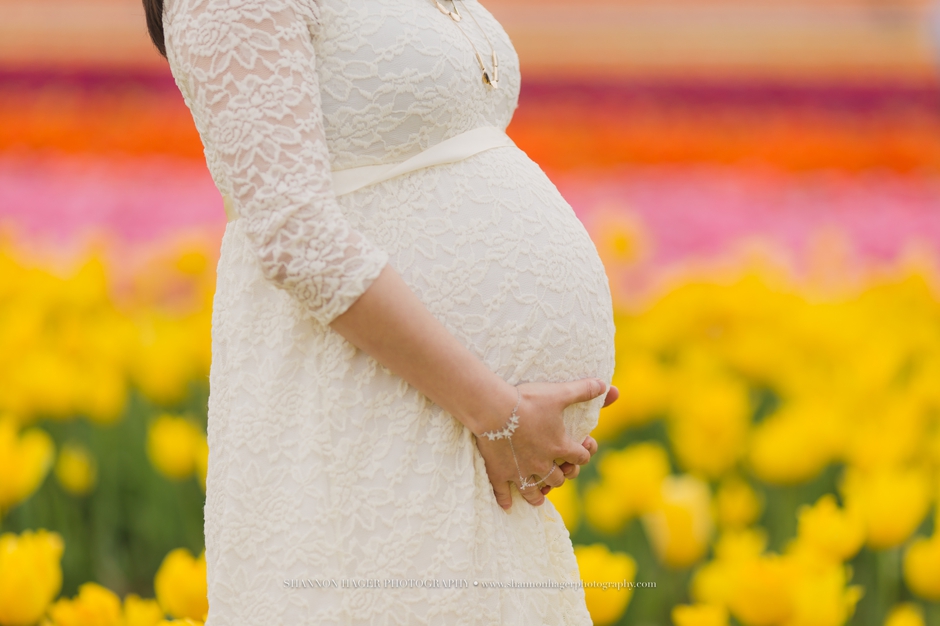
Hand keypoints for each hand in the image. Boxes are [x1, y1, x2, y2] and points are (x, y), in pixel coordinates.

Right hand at [474, 379, 615, 510]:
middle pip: (559, 478)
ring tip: (540, 496)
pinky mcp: (500, 473)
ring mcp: (521, 471)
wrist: (493, 409)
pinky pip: (504, 493)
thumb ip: (583, 391)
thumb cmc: (527, 401)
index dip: (584, 454)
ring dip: (539, 494)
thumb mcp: (559, 393)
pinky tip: (509, 505)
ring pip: (535, 490)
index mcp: (560, 446)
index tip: (582, 451)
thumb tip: (607, 385)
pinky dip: (507, 500)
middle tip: (560, 472)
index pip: (581, 458)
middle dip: (562, 475)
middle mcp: (543, 464)